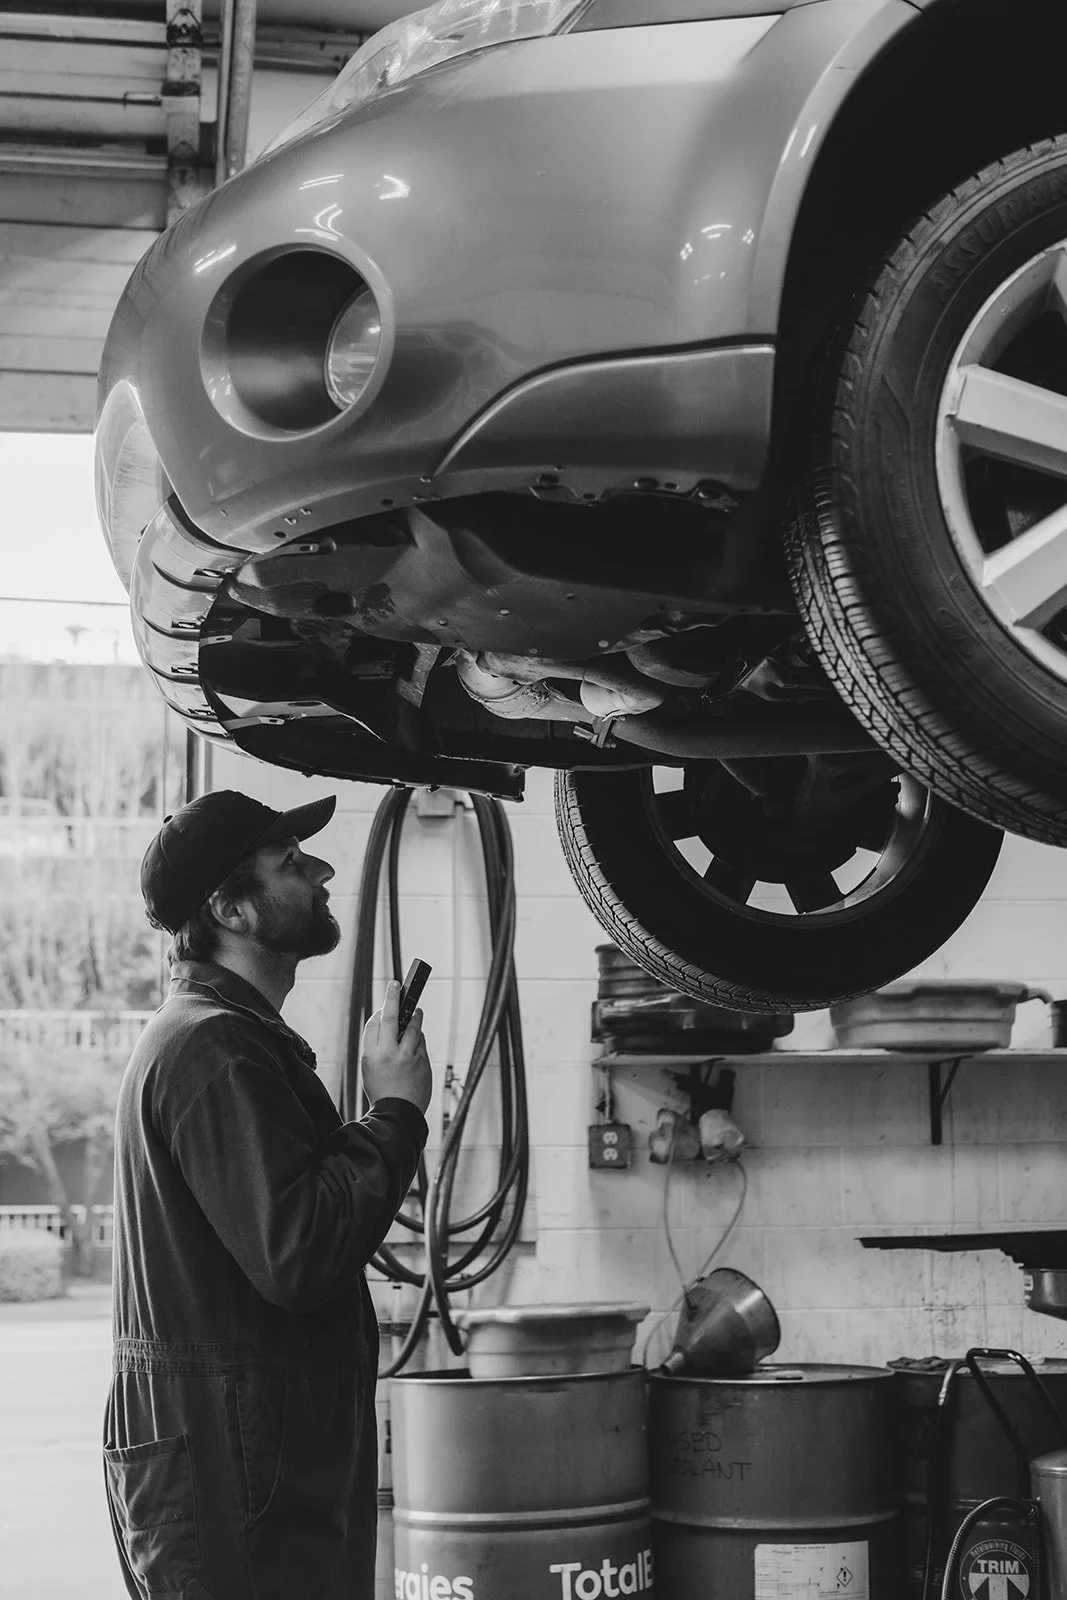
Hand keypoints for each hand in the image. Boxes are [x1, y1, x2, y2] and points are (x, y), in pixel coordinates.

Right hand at [361, 981, 431, 1114]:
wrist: (398, 1114)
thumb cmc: (382, 1090)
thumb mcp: (369, 1068)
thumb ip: (376, 1045)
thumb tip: (386, 1020)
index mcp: (370, 1055)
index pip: (374, 1023)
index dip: (380, 1010)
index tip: (387, 998)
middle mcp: (388, 1053)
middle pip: (390, 1017)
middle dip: (393, 997)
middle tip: (396, 985)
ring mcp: (407, 1057)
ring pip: (413, 1027)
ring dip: (415, 1015)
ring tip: (416, 1010)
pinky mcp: (422, 1062)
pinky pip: (422, 1043)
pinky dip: (420, 1038)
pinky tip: (418, 1038)